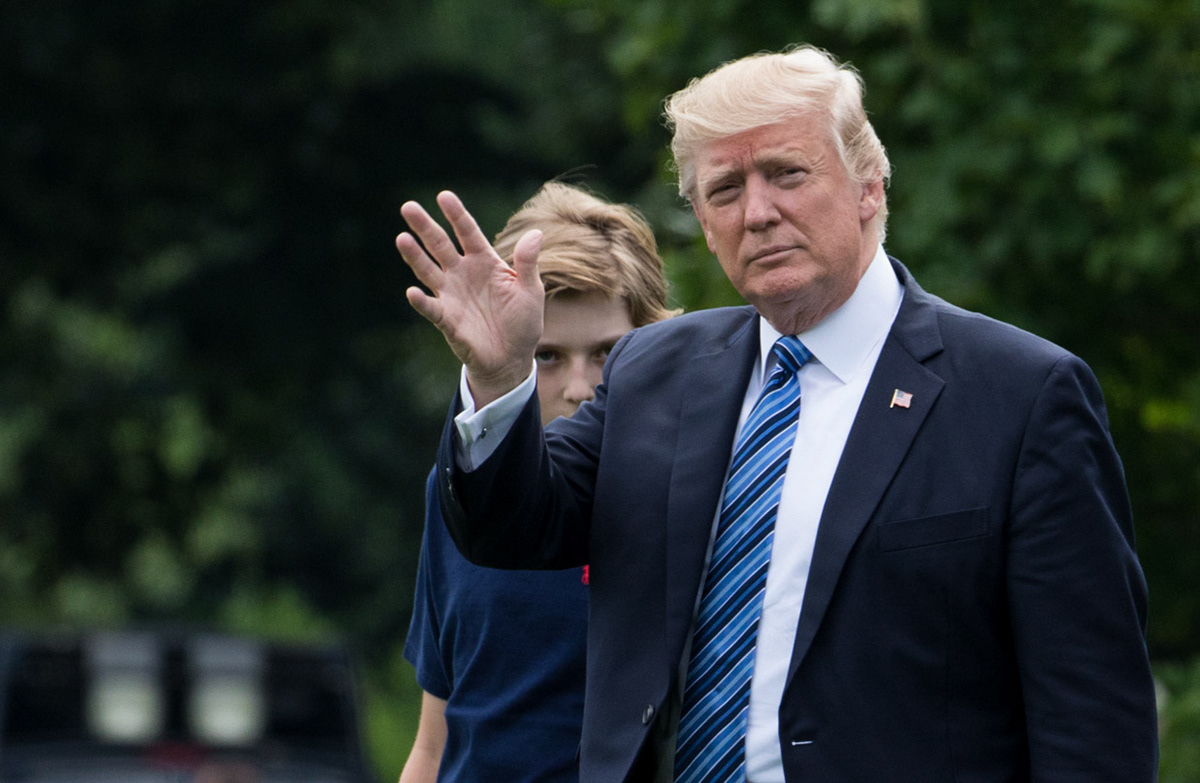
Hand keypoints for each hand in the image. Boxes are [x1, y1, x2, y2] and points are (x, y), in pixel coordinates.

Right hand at [397, 191, 543, 406]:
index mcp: (484, 262)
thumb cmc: (522, 322)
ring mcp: (451, 295)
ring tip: (402, 239)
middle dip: (425, 227)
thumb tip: (535, 233)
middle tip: (408, 207)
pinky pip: (431, 308)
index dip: (456, 215)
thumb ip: (527, 263)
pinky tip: (412, 292)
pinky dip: (422, 301)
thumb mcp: (530, 291)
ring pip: (428, 271)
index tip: (443, 196)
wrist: (512, 358)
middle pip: (440, 245)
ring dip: (415, 256)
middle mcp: (463, 274)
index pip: (468, 233)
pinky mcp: (446, 319)